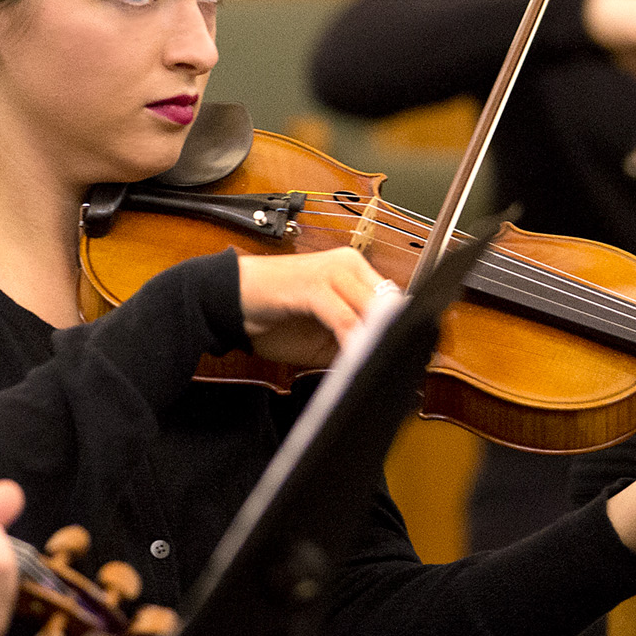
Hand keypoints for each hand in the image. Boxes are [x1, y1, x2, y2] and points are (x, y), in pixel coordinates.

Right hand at [235, 249, 396, 367]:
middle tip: (400, 370)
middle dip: (394, 339)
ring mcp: (332, 271)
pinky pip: (345, 319)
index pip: (394, 302)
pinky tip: (356, 359)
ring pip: (372, 310)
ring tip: (380, 368)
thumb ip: (352, 343)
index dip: (401, 332)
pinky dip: (354, 342)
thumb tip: (383, 362)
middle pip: (390, 305)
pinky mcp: (314, 285)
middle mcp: (349, 264)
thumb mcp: (322, 338)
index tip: (406, 362)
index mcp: (355, 270)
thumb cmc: (274, 318)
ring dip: (378, 343)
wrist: (229, 301)